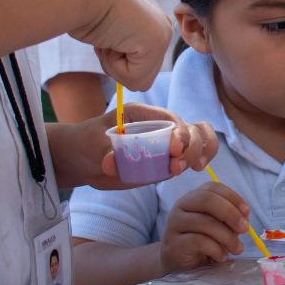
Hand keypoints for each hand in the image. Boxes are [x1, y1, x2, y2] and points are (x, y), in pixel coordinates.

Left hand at [56, 103, 218, 190]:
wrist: (82, 160)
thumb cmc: (86, 143)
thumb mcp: (92, 144)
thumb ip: (103, 152)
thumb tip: (110, 163)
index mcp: (143, 115)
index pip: (171, 119)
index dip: (179, 134)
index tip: (174, 151)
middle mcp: (159, 127)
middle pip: (191, 129)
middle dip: (192, 146)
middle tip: (177, 166)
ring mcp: (165, 145)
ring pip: (198, 139)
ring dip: (201, 152)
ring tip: (194, 167)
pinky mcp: (165, 162)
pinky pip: (190, 156)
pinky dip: (200, 159)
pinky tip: (197, 168)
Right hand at [70, 0, 173, 91]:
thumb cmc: (86, 10)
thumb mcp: (109, 32)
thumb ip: (122, 47)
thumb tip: (125, 66)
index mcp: (153, 22)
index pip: (139, 64)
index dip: (115, 58)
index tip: (106, 35)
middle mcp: (163, 27)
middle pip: (142, 76)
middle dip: (117, 64)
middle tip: (106, 38)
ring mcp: (163, 35)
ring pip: (139, 81)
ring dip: (114, 65)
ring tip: (108, 38)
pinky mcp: (156, 43)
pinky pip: (134, 79)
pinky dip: (114, 65)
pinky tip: (111, 39)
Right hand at [159, 181, 250, 271]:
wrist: (177, 261)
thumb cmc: (201, 241)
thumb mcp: (218, 226)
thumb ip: (230, 219)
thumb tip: (244, 217)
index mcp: (194, 197)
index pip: (213, 187)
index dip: (233, 197)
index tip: (247, 212)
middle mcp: (182, 206)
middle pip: (207, 199)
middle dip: (230, 213)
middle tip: (244, 229)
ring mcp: (175, 224)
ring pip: (205, 222)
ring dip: (227, 237)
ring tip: (237, 249)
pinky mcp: (174, 243)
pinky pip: (199, 241)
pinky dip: (216, 249)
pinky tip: (221, 257)